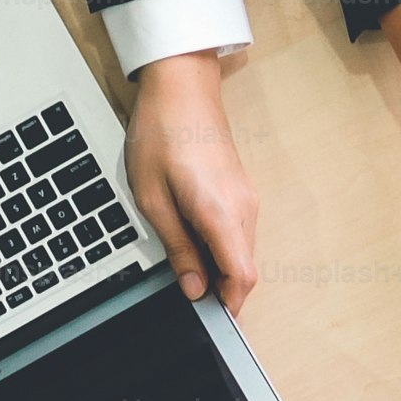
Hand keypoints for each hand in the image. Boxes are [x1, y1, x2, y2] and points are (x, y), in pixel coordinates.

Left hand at [126, 51, 259, 312]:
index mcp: (221, 214)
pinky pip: (238, 232)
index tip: (209, 316)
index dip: (228, 305)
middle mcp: (244, 210)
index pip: (241, 278)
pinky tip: (192, 236)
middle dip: (221, 289)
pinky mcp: (242, 190)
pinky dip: (221, 246)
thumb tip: (192, 287)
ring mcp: (247, 199)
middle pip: (244, 269)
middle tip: (187, 292)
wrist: (181, 84)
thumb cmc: (162, 131)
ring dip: (220, 266)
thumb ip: (177, 247)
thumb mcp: (153, 197)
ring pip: (242, 252)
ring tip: (183, 259)